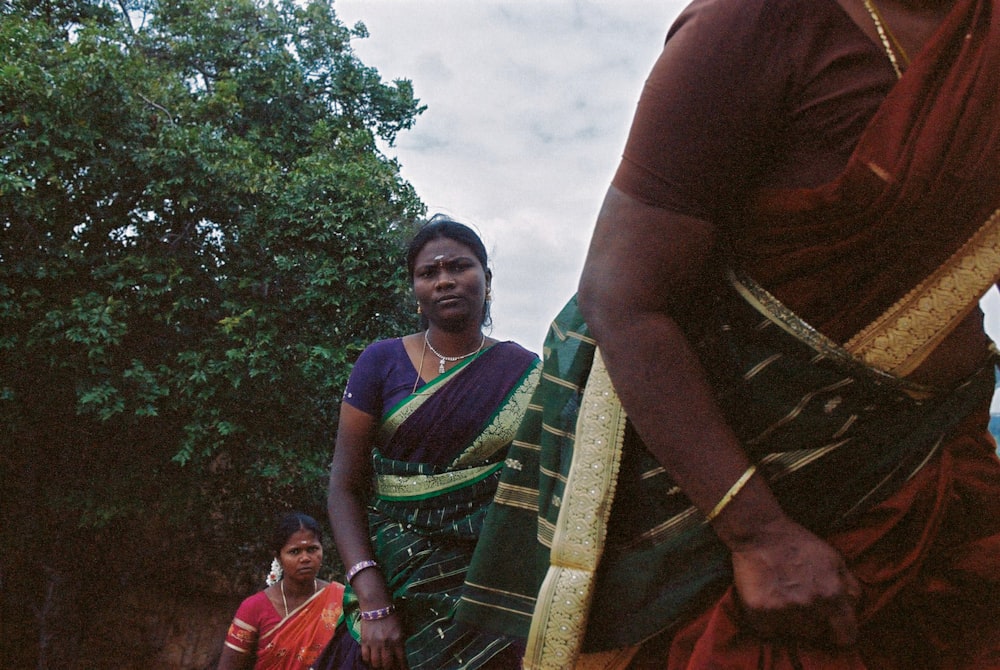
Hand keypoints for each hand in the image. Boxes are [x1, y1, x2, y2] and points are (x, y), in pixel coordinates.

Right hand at [361, 614, 407, 669]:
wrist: (376, 605)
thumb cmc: (391, 615)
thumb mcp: (401, 627)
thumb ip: (401, 641)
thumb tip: (400, 654)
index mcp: (398, 639)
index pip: (401, 659)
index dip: (402, 667)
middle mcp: (386, 643)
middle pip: (387, 664)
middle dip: (390, 669)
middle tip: (391, 669)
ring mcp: (374, 643)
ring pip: (376, 663)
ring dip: (379, 667)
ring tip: (380, 667)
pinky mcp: (364, 641)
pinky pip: (365, 657)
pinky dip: (368, 661)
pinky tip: (371, 662)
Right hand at [730, 517, 860, 646]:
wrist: (759, 531)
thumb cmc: (799, 544)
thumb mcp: (834, 559)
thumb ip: (851, 587)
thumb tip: (856, 610)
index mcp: (832, 595)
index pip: (846, 636)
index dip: (840, 633)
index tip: (832, 628)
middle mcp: (809, 606)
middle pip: (815, 634)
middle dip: (810, 621)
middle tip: (799, 600)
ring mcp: (782, 610)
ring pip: (792, 633)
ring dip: (789, 621)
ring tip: (782, 598)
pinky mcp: (758, 612)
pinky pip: (768, 631)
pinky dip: (767, 621)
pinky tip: (767, 601)